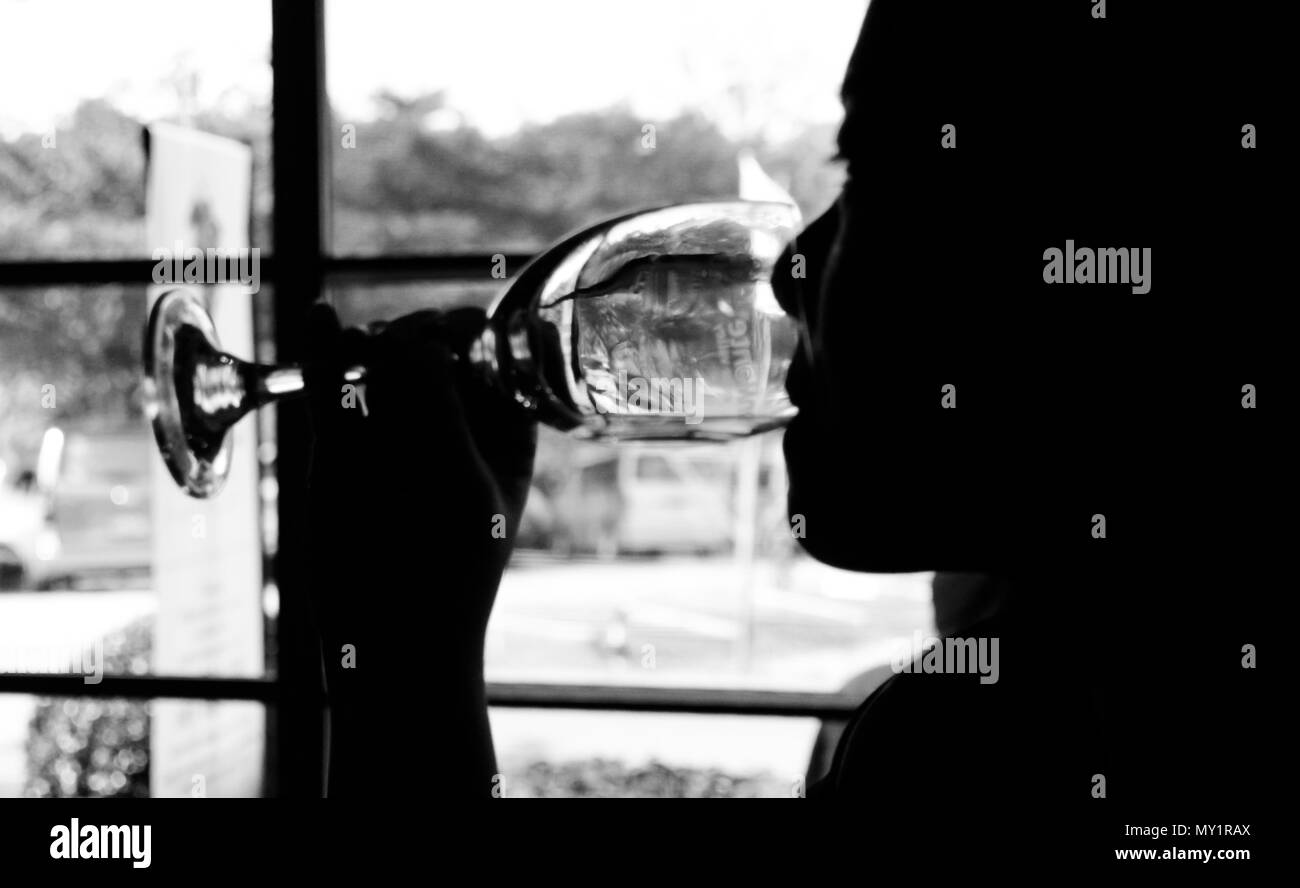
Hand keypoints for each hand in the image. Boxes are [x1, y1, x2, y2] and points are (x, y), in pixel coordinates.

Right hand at [301, 303, 536, 796]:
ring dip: (370, 344)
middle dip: (412, 336)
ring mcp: (394, 427)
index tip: (449, 340)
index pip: (487, 349)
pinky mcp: (342, 444)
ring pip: (380, 359)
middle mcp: (450, 418)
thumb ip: (435, 402)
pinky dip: (326, 352)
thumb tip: (403, 337)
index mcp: (503, 424)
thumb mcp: (458, 479)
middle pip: (430, 342)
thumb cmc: (448, 568)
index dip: (465, 333)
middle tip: (393, 352)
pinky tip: (318, 317)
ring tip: (362, 356)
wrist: (390, 641)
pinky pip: (333, 386)